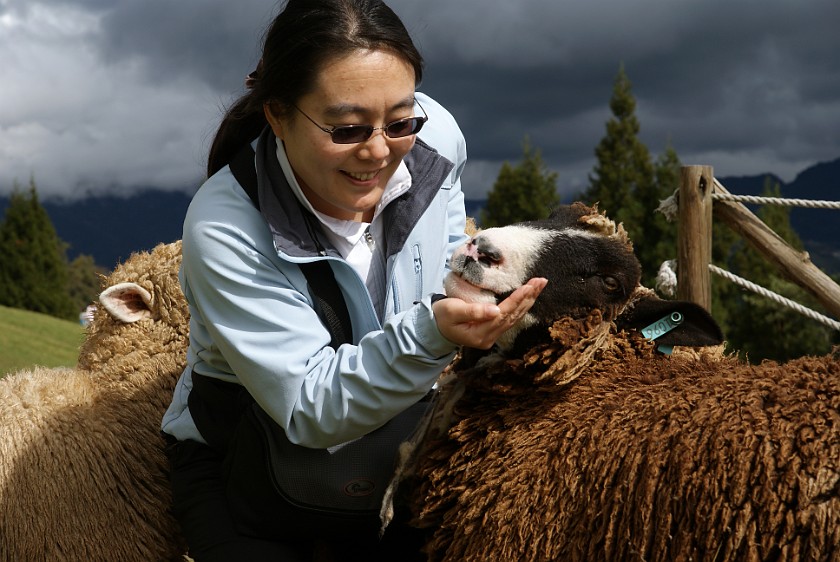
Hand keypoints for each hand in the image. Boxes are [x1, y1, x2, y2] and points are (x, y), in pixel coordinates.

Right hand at [432, 278, 547, 348]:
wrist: (435, 327)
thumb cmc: (442, 316)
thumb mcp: (453, 311)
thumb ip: (474, 311)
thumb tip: (496, 311)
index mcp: (480, 334)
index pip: (504, 314)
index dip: (517, 299)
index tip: (529, 286)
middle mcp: (489, 338)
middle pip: (513, 316)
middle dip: (528, 298)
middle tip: (541, 281)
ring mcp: (492, 336)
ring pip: (515, 318)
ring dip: (528, 301)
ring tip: (539, 286)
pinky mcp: (493, 331)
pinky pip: (511, 319)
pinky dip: (522, 307)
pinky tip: (530, 297)